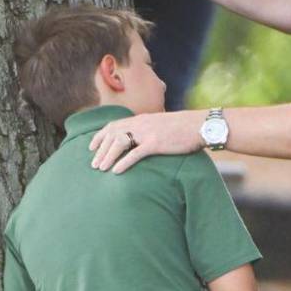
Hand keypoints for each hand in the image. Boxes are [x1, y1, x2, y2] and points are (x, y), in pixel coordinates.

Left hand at [88, 110, 203, 172]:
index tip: (91, 146)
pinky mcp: (155, 143)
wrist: (199, 125)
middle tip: (93, 164)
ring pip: (119, 143)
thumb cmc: (183, 127)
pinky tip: (116, 171)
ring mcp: (147, 133)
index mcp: (140, 119)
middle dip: (100, 149)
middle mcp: (140, 124)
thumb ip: (147, 129)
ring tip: (100, 168)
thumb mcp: (160, 124)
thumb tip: (139, 139)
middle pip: (112, 135)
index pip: (113, 125)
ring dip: (107, 156)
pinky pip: (135, 154)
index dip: (100, 136)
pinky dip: (123, 162)